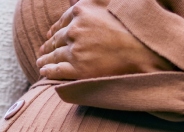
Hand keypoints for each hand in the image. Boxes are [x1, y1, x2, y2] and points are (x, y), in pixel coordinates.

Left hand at [37, 0, 171, 80]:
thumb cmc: (131, 26)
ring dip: (45, 59)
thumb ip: (95, 2)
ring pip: (54, 55)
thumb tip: (80, 2)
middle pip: (57, 38)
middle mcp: (75, 30)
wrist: (143, 50)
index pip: (62, 21)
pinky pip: (57, 70)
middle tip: (43, 51)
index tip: (50, 34)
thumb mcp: (110, 3)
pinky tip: (44, 72)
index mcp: (81, 11)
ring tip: (40, 63)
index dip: (55, 29)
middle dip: (49, 45)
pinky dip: (48, 71)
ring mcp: (75, 50)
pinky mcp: (77, 69)